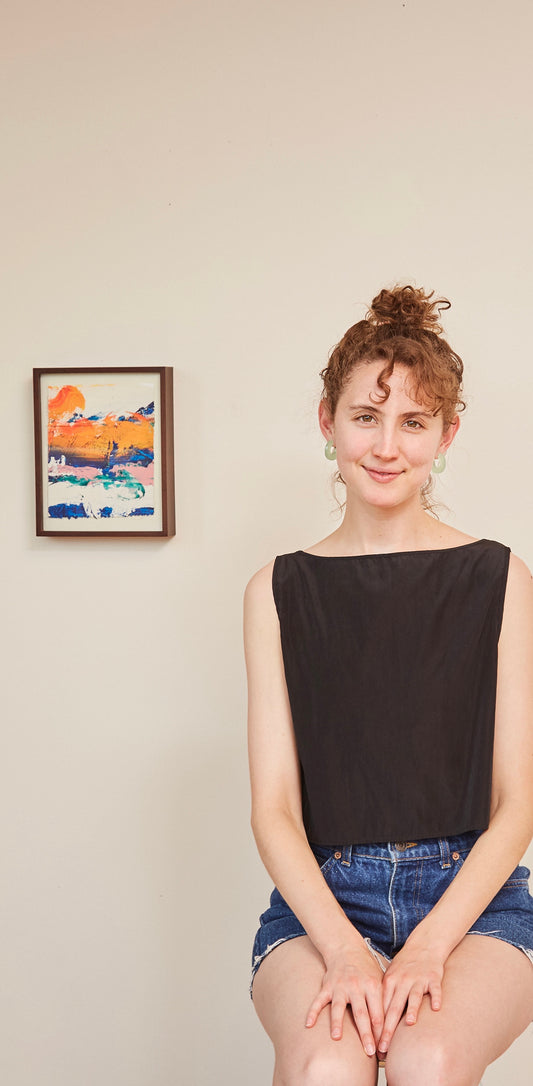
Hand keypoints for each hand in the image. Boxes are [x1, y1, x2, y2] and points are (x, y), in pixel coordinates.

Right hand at [305, 942, 384, 1053]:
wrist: (347, 948)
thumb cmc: (366, 969)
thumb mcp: (380, 981)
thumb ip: (384, 1002)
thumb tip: (392, 1030)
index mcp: (373, 986)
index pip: (378, 1013)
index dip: (382, 1032)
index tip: (384, 1049)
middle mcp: (357, 986)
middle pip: (361, 1014)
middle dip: (366, 1034)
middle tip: (370, 1052)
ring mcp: (340, 986)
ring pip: (339, 1007)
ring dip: (337, 1022)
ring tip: (337, 1037)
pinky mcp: (327, 986)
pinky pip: (319, 1000)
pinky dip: (313, 1012)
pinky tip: (309, 1025)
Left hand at [378, 938, 443, 1055]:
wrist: (423, 945)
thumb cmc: (405, 966)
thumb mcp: (391, 977)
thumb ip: (385, 997)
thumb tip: (373, 1023)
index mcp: (389, 982)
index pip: (380, 1008)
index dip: (376, 1028)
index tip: (373, 1046)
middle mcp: (402, 981)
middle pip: (394, 1006)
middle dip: (388, 1029)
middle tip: (384, 1048)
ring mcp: (418, 979)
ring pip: (414, 996)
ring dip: (411, 1009)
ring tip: (409, 1023)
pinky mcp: (433, 977)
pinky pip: (435, 988)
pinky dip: (435, 997)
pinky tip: (436, 1008)